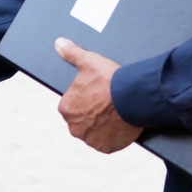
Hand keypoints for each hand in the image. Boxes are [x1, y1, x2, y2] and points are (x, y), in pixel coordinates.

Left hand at [54, 38, 142, 154]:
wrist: (133, 96)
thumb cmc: (109, 79)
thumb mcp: (88, 61)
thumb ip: (71, 53)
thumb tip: (58, 43)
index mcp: (66, 109)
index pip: (73, 106)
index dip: (86, 99)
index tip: (98, 95)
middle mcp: (74, 128)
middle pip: (83, 121)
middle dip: (93, 115)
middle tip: (107, 104)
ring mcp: (91, 140)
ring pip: (95, 133)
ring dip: (102, 127)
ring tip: (115, 114)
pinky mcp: (107, 148)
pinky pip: (108, 143)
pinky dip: (113, 137)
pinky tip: (120, 125)